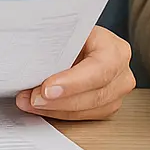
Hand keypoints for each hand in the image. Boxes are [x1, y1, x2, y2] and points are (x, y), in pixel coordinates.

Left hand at [16, 26, 134, 120]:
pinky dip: (60, 113)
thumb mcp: (67, 33)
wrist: (83, 44)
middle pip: (95, 95)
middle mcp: (121, 72)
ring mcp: (117, 92)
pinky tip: (42, 107)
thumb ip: (55, 45)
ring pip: (89, 110)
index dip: (73, 82)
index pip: (100, 68)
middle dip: (60, 100)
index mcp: (115, 49)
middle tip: (33, 98)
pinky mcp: (107, 107)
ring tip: (31, 102)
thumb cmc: (75, 37)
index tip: (47, 89)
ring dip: (56, 109)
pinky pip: (84, 117)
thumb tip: (28, 58)